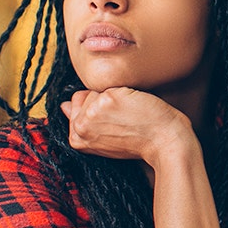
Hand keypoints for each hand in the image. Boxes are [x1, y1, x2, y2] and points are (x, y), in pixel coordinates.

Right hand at [60, 87, 195, 167]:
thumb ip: (84, 122)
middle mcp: (80, 128)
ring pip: (98, 89)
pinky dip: (127, 93)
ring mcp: (91, 114)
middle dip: (103, 102)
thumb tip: (63, 105)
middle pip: (83, 95)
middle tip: (123, 120)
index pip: (74, 106)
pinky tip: (136, 109)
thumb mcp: (105, 138)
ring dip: (115, 97)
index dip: (97, 110)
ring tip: (129, 116)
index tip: (114, 124)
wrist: (164, 143)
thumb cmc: (139, 141)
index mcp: (76, 139)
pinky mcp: (107, 101)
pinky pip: (113, 84)